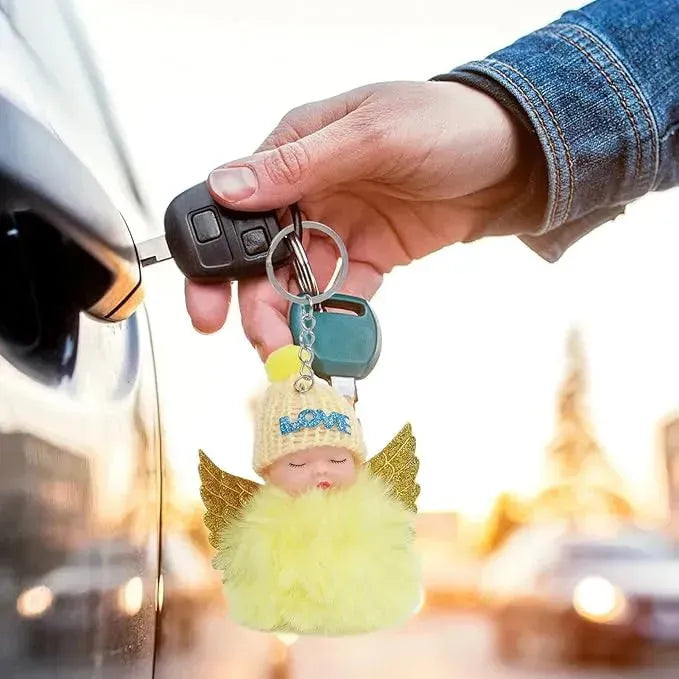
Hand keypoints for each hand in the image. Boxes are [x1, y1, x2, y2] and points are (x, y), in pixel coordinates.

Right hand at [185, 81, 521, 357]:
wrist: (516, 158)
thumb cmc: (446, 124)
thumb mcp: (372, 134)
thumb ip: (299, 164)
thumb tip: (226, 186)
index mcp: (294, 152)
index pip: (233, 208)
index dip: (212, 259)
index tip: (208, 306)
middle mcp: (307, 194)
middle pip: (259, 258)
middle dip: (254, 305)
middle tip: (265, 343)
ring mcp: (338, 229)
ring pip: (296, 284)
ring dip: (291, 322)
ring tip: (295, 356)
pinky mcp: (369, 258)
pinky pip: (341, 296)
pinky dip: (334, 321)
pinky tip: (332, 344)